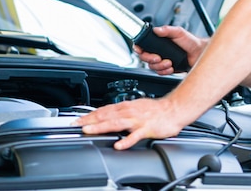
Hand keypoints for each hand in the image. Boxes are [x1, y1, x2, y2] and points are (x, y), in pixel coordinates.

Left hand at [71, 97, 187, 149]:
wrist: (174, 109)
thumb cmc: (157, 110)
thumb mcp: (137, 106)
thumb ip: (123, 111)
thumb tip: (109, 115)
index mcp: (126, 106)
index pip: (104, 110)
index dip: (90, 115)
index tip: (78, 120)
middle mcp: (129, 111)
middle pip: (106, 115)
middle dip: (90, 120)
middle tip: (76, 125)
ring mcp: (137, 120)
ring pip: (116, 123)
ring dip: (101, 127)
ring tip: (89, 131)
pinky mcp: (147, 128)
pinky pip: (135, 136)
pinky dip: (126, 140)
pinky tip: (118, 145)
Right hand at [134, 25, 207, 73]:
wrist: (199, 54)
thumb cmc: (191, 42)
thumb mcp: (179, 32)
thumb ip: (167, 30)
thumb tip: (157, 29)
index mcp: (159, 41)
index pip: (143, 45)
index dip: (139, 48)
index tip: (140, 50)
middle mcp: (158, 51)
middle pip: (145, 57)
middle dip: (150, 59)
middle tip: (158, 58)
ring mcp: (162, 60)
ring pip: (152, 66)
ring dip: (160, 66)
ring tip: (169, 62)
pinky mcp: (167, 68)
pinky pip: (160, 72)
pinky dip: (165, 71)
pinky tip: (171, 67)